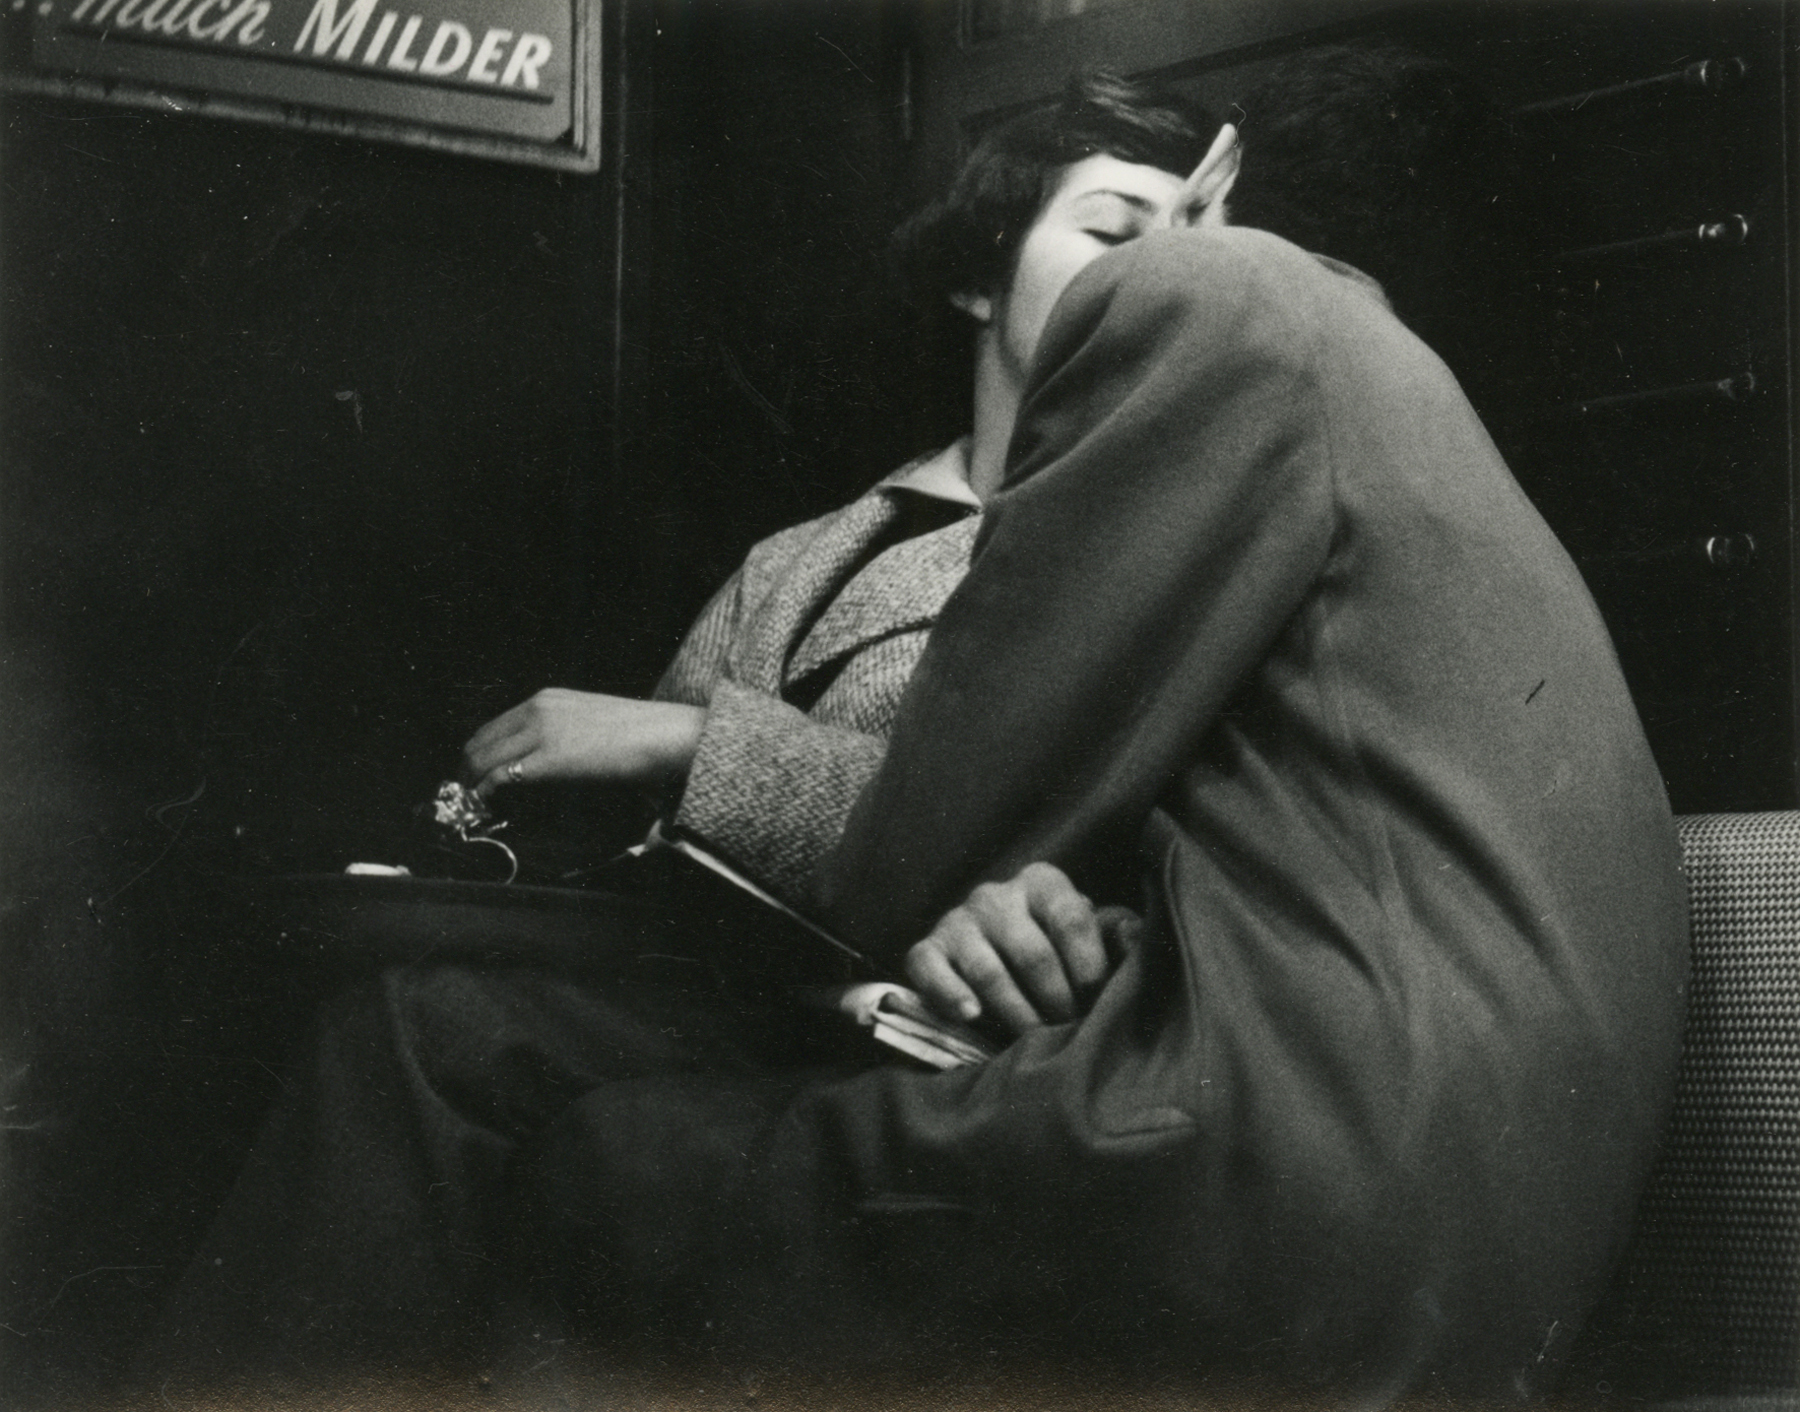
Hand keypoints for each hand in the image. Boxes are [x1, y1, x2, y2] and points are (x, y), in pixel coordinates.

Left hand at [461, 688, 704, 802]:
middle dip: (467, 772)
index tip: (476, 776)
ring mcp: (541, 733)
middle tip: (467, 798)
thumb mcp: (593, 723)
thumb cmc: (642, 735)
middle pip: (479, 742)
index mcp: (547, 699)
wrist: (666, 736)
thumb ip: (566, 736)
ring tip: (475, 808)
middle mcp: (537, 710)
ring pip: (482, 760)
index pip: (493, 726)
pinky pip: (500, 778)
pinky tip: (490, 808)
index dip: (477, 754)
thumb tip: (551, 763)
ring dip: (472, 786)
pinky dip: (487, 795)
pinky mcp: (548, 761)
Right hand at [904, 862, 1106, 1037]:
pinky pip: (930, 970)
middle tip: (1069, 1033)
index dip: (1090, 968)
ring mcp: (957, 920)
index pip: (1072, 919)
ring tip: (1034, 1041)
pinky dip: (950, 995)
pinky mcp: (927, 949)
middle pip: (1033, 954)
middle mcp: (996, 895)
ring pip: (988, 972)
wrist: (995, 955)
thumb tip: (1133, 937)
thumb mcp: (1093, 935)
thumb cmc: (1059, 950)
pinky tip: (972, 1017)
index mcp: (1042, 883)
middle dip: (1057, 1002)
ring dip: (1016, 1014)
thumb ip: (1120, 934)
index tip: (1098, 1003)